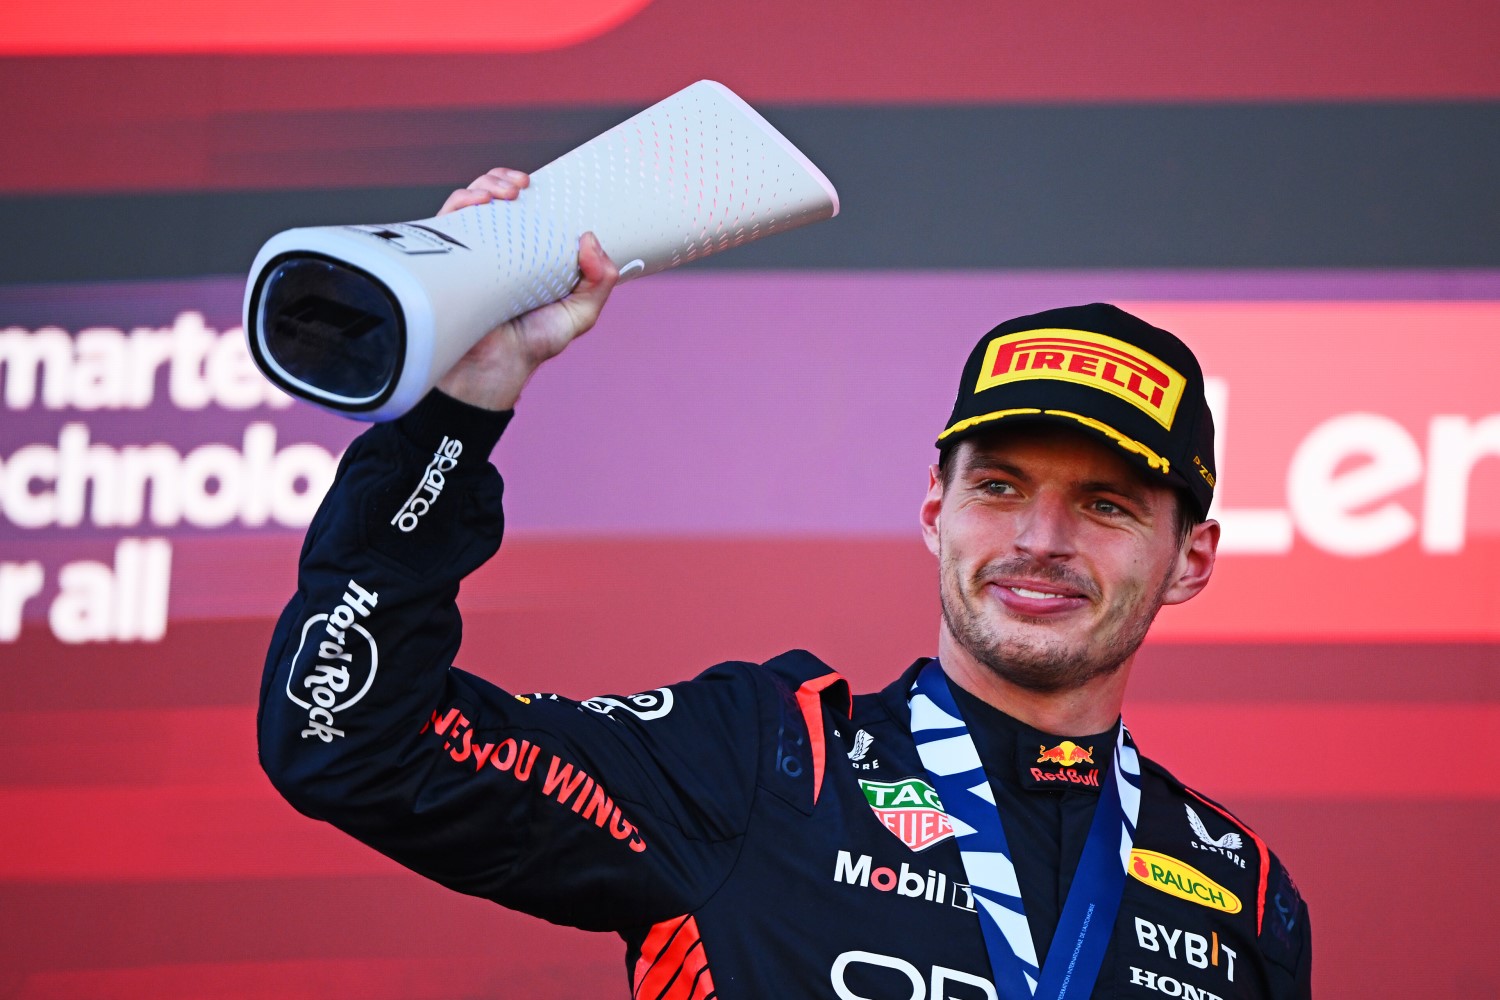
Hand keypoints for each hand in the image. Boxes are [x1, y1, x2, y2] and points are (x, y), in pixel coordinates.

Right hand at [434, 169, 619, 410]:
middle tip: (521, 186)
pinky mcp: (447, 261)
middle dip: (503, 179)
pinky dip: (458, 203)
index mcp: (527, 253)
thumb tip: (590, 239)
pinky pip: (445, 222)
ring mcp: (469, 253)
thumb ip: (598, 280)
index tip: (541, 185)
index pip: (525, 208)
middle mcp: (496, 248)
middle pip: (492, 197)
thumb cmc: (534, 344)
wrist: (494, 371)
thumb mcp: (580, 312)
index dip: (532, 189)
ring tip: (502, 193)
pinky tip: (475, 204)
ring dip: (483, 185)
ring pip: (467, 203)